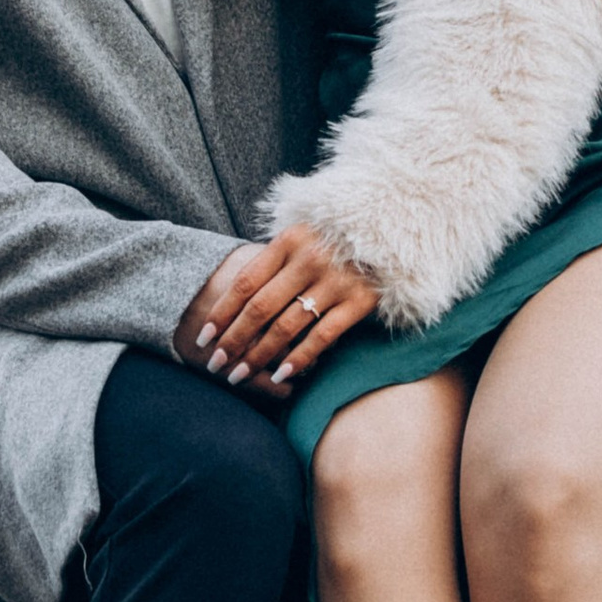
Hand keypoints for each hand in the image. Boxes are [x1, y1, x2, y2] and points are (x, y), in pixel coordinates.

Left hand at [181, 223, 378, 391]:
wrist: (396, 227)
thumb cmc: (340, 237)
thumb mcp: (305, 233)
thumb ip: (275, 259)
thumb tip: (233, 298)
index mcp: (290, 239)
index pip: (245, 282)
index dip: (222, 313)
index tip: (204, 338)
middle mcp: (310, 258)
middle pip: (260, 308)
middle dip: (234, 341)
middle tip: (216, 365)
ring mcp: (336, 280)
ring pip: (286, 326)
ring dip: (259, 355)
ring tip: (240, 375)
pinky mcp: (361, 300)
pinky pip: (323, 335)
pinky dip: (300, 357)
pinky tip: (282, 375)